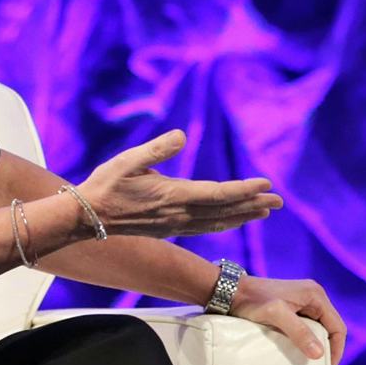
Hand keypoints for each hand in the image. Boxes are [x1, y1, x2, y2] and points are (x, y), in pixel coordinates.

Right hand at [79, 130, 279, 238]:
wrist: (86, 218)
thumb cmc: (105, 185)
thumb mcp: (128, 161)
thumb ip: (156, 149)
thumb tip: (181, 135)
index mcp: (173, 195)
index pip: (219, 194)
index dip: (245, 190)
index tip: (267, 185)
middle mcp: (179, 214)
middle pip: (225, 211)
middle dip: (254, 205)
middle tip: (279, 201)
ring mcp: (176, 225)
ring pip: (218, 222)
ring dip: (243, 216)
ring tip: (265, 211)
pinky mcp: (170, 229)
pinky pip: (205, 228)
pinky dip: (225, 223)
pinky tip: (233, 221)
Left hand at [227, 275, 343, 364]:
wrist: (230, 291)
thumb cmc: (252, 300)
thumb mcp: (276, 315)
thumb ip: (299, 332)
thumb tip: (319, 353)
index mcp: (316, 295)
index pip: (338, 327)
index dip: (336, 351)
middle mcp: (313, 297)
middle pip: (329, 329)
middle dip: (326, 350)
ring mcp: (303, 302)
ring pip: (318, 329)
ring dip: (315, 346)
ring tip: (308, 364)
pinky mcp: (292, 308)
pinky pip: (306, 327)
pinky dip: (305, 341)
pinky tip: (297, 352)